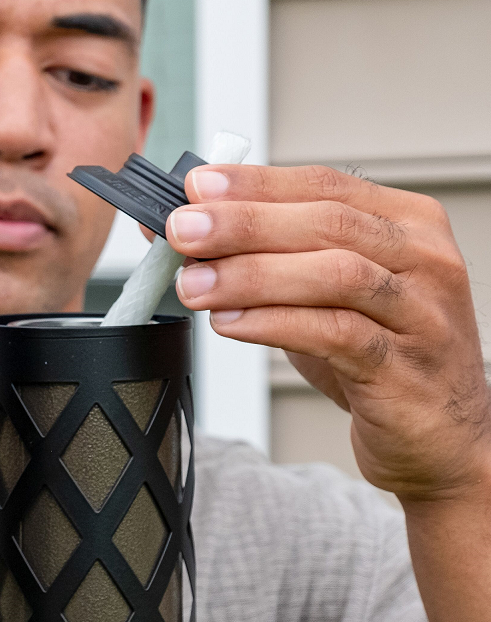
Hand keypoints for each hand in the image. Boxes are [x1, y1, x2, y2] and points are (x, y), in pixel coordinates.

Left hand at [166, 164, 490, 502]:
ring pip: (334, 274)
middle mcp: (423, 259)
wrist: (438, 437)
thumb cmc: (376, 356)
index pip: (323, 185)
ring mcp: (421, 312)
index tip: (196, 187)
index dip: (255, 184)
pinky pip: (336, 334)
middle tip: (183, 231)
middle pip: (326, 222)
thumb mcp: (319, 295)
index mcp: (405, 223)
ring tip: (194, 284)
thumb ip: (264, 258)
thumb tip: (184, 230)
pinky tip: (230, 323)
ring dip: (252, 275)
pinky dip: (274, 324)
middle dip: (244, 223)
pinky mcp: (405, 367)